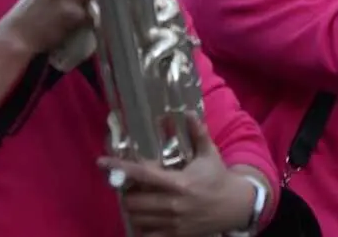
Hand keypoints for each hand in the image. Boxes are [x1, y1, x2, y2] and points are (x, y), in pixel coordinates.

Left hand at [98, 115, 259, 235]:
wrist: (235, 207)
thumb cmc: (219, 177)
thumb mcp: (210, 153)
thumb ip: (197, 133)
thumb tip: (188, 112)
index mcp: (179, 182)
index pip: (142, 174)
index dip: (119, 168)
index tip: (102, 162)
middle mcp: (173, 204)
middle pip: (134, 201)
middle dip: (127, 192)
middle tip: (129, 185)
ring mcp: (174, 223)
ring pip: (137, 218)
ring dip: (133, 208)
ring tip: (137, 199)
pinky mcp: (176, 235)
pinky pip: (148, 235)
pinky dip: (141, 227)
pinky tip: (146, 217)